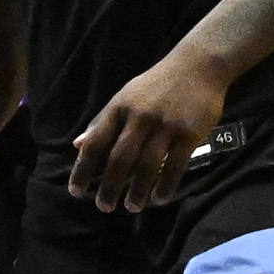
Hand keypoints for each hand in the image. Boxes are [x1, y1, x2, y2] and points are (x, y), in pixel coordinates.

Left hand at [65, 51, 228, 211]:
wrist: (197, 66)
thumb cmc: (157, 85)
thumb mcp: (125, 97)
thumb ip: (102, 121)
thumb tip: (77, 145)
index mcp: (118, 108)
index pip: (95, 143)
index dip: (83, 169)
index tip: (76, 191)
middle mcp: (138, 118)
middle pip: (119, 159)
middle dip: (109, 186)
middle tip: (104, 207)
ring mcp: (165, 125)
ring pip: (147, 165)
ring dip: (138, 190)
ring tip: (133, 207)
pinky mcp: (189, 133)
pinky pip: (175, 165)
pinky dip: (166, 185)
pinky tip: (160, 197)